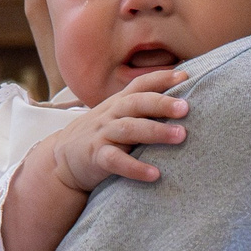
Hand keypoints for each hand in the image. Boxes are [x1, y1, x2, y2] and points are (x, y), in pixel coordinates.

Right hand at [0, 68, 187, 250]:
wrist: (63, 159)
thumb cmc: (101, 136)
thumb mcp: (118, 116)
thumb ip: (142, 109)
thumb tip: (184, 101)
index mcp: (119, 103)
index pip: (140, 85)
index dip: (162, 78)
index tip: (187, 76)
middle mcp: (111, 114)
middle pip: (137, 103)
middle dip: (162, 103)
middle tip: (186, 107)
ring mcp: (102, 134)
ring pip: (129, 129)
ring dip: (155, 131)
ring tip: (180, 136)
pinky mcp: (96, 157)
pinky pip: (116, 161)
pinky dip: (135, 168)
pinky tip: (154, 174)